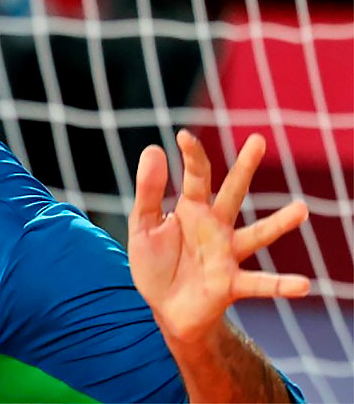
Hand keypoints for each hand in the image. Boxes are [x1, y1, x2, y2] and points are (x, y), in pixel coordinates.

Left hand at [129, 131, 310, 343]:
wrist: (165, 309)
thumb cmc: (156, 264)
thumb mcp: (143, 226)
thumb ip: (149, 191)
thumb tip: (153, 148)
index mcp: (192, 210)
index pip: (196, 177)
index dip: (191, 157)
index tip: (184, 136)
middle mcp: (215, 227)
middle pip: (232, 193)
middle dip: (244, 168)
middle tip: (258, 140)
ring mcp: (227, 254)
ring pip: (257, 234)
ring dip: (279, 223)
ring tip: (301, 209)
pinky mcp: (231, 283)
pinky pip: (260, 284)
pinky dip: (281, 285)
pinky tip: (302, 285)